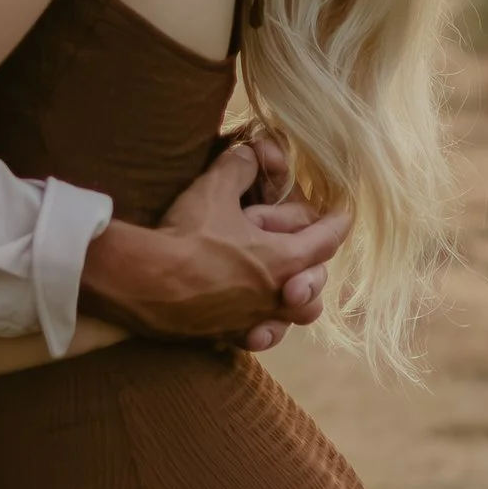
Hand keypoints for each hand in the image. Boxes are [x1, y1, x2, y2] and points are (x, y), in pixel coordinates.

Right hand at [80, 138, 349, 346]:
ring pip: (293, 319)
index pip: (327, 239)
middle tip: (303, 252)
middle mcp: (275, 295)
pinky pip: (256, 337)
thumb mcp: (214, 189)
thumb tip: (249, 151)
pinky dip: (260, 328)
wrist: (144, 282)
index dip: (338, 223)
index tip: (343, 215)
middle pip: (316, 287)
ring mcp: (251, 319)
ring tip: (283, 291)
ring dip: (293, 303)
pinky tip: (250, 321)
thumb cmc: (186, 235)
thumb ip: (238, 166)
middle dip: (315, 269)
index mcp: (283, 259)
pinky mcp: (224, 334)